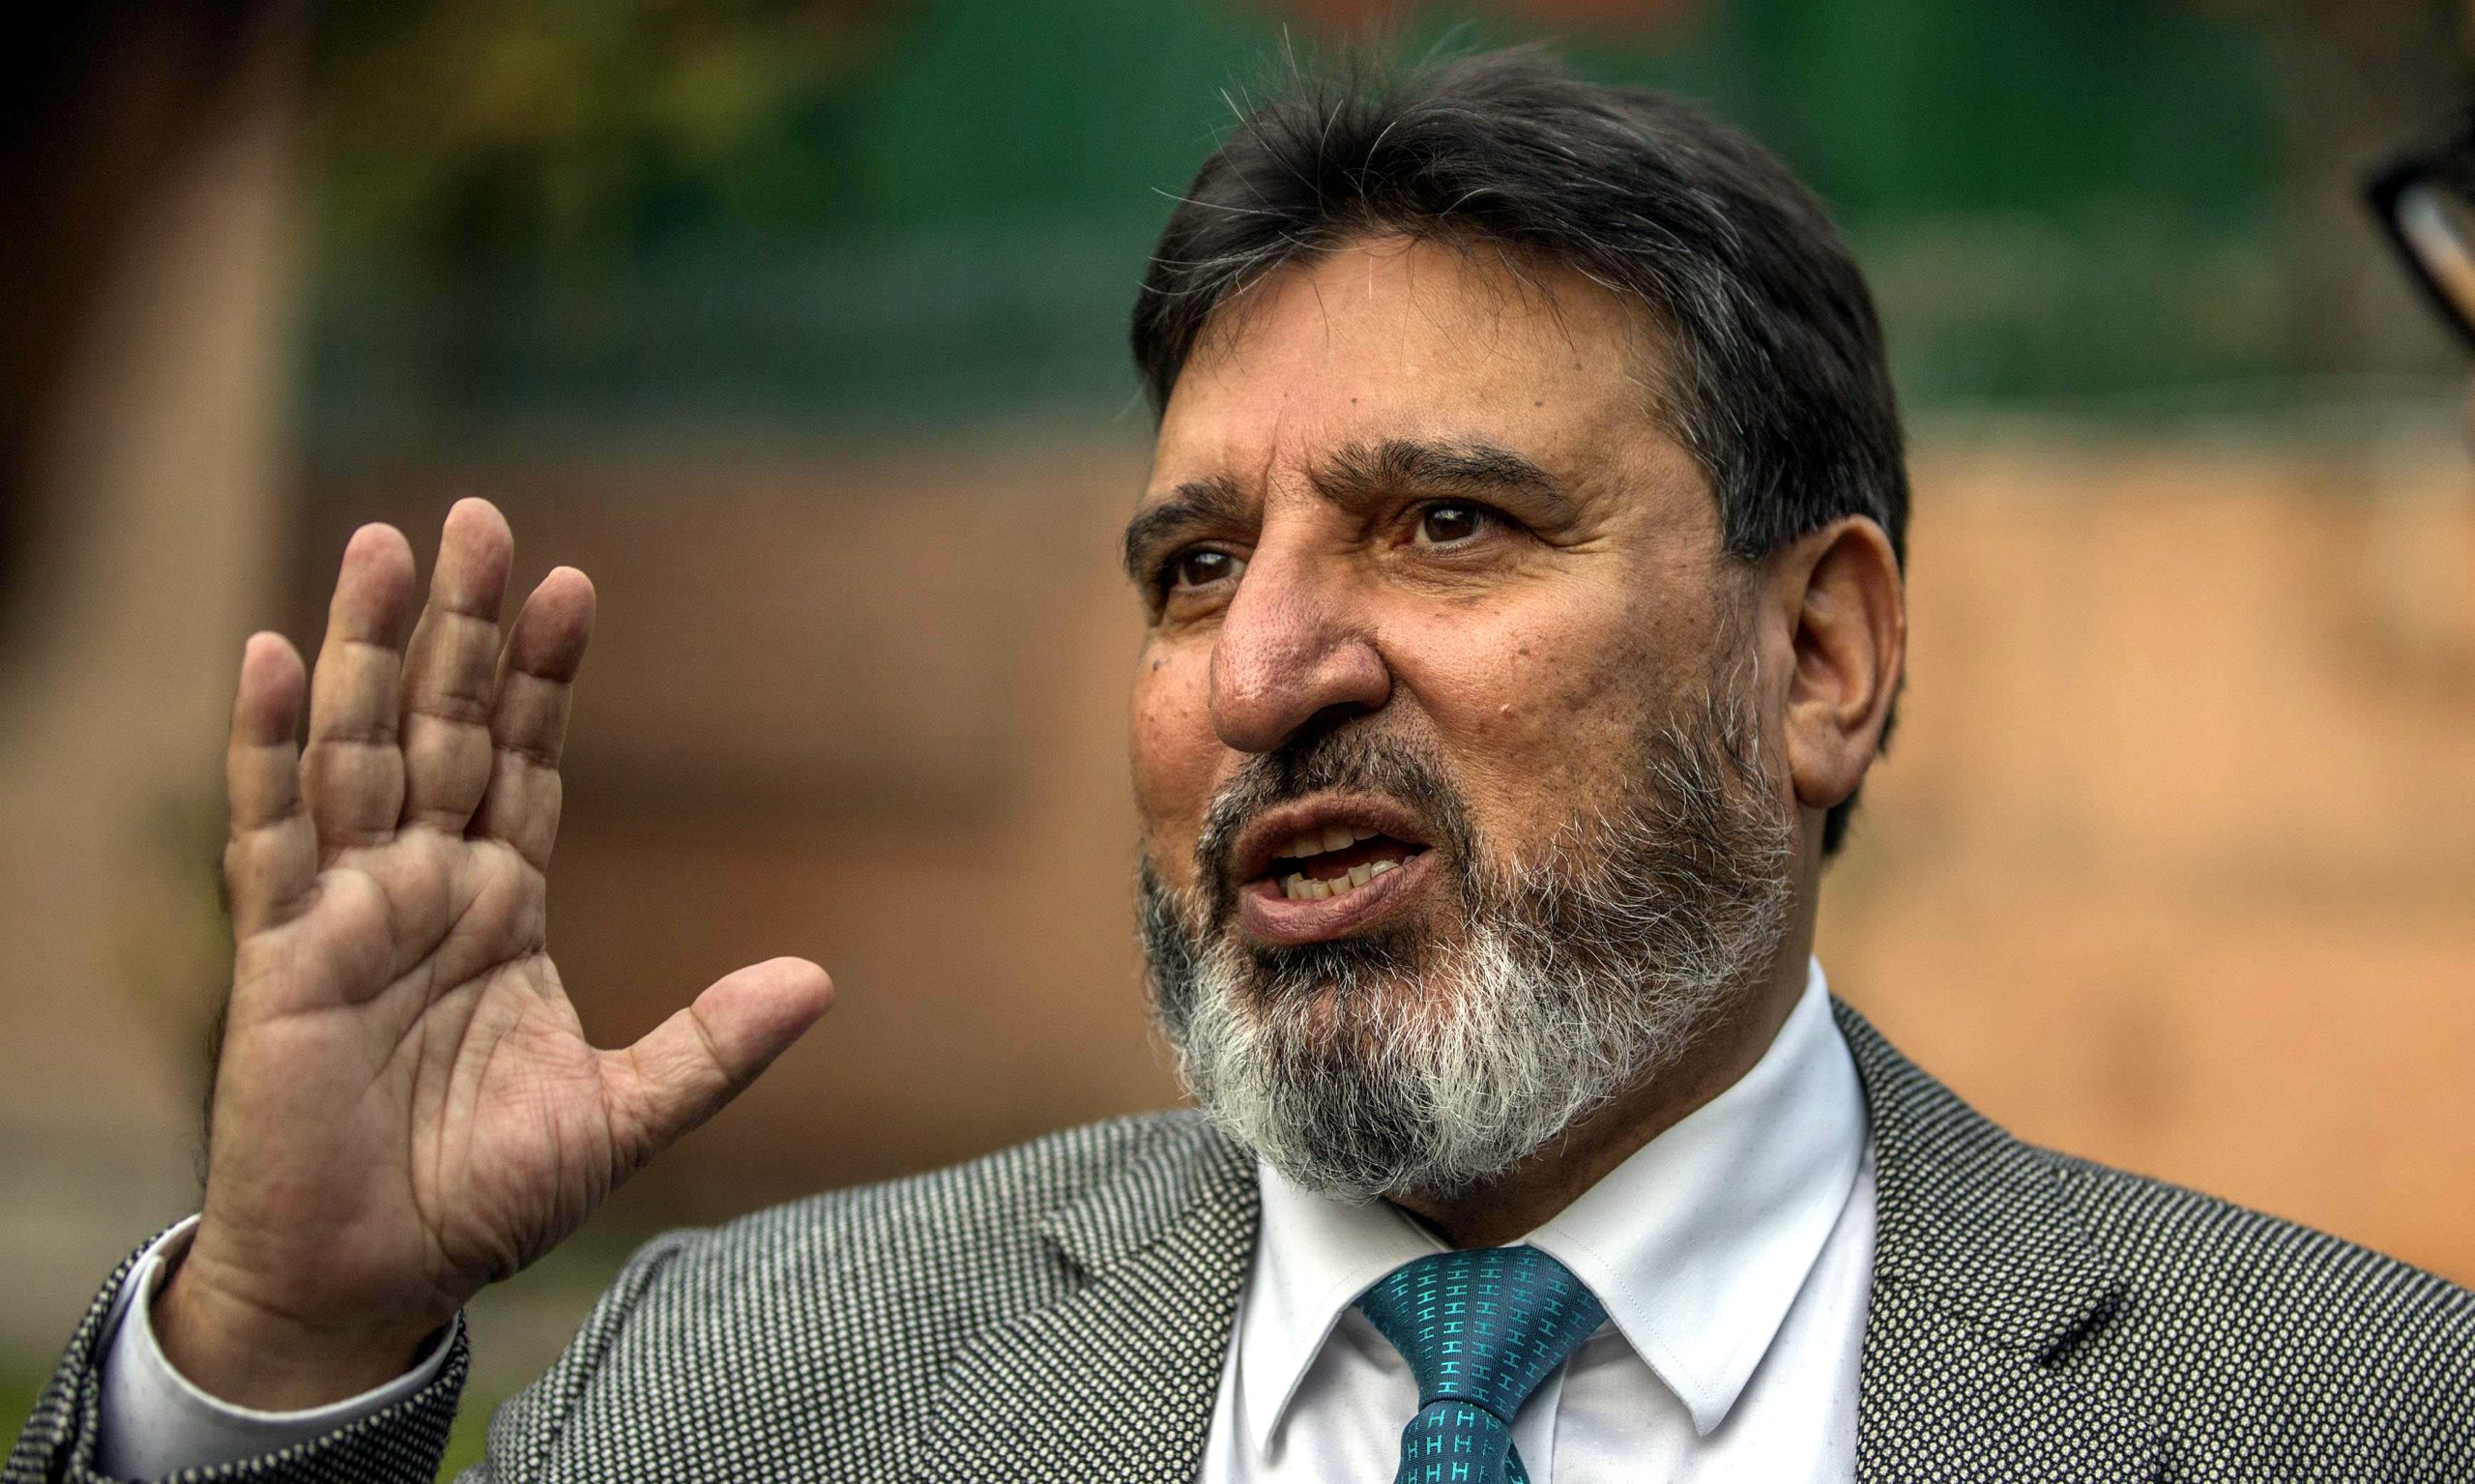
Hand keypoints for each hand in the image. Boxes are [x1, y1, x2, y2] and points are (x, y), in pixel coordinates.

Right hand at [153, 499, 832, 1408]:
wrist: (375, 1285)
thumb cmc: (482, 1200)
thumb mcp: (621, 1114)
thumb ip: (713, 1044)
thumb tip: (821, 980)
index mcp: (501, 910)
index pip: (524, 763)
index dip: (541, 678)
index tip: (572, 586)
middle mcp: (423, 890)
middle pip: (442, 728)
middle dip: (459, 627)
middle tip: (478, 517)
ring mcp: (347, 913)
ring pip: (357, 752)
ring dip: (367, 651)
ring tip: (383, 546)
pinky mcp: (278, 954)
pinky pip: (269, 832)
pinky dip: (268, 745)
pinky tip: (276, 656)